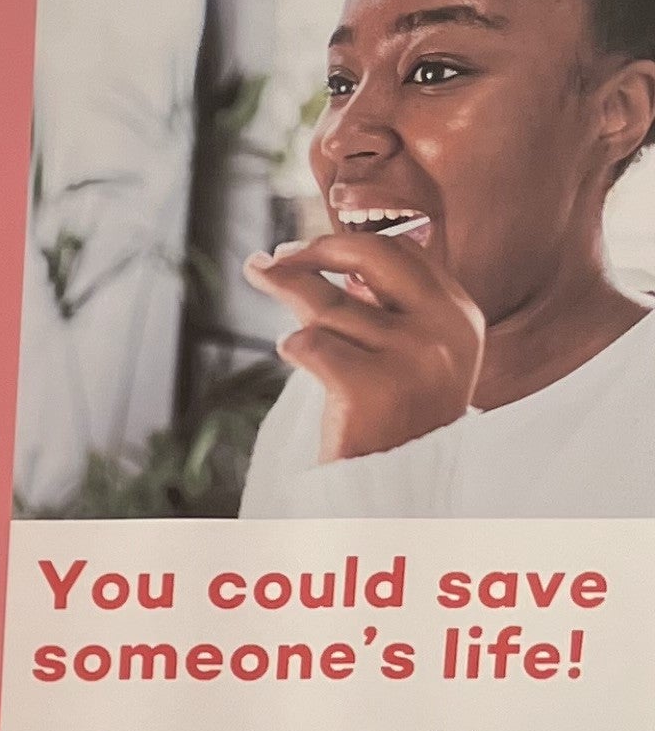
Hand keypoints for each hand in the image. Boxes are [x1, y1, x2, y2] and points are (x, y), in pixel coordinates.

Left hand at [242, 223, 484, 462]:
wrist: (394, 487)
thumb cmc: (394, 418)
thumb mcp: (412, 354)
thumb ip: (389, 305)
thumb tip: (329, 253)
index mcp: (461, 316)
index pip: (401, 252)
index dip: (344, 242)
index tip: (302, 249)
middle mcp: (446, 332)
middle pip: (367, 257)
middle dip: (309, 251)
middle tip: (268, 259)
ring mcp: (414, 358)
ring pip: (327, 307)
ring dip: (291, 307)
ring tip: (276, 311)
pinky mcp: (373, 387)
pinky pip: (310, 344)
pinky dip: (293, 348)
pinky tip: (297, 360)